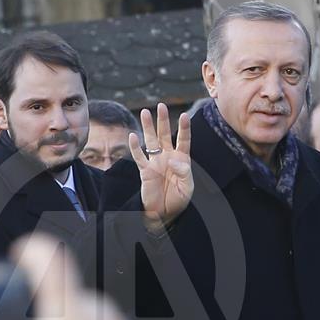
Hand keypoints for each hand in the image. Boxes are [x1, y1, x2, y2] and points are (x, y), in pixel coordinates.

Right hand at [128, 102, 192, 228]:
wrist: (163, 214)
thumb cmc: (178, 200)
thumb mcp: (187, 187)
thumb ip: (183, 172)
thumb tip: (172, 159)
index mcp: (181, 160)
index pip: (183, 140)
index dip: (184, 128)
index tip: (185, 115)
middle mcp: (168, 157)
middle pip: (165, 135)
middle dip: (163, 120)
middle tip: (160, 106)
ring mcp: (155, 162)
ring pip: (151, 141)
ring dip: (148, 127)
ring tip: (145, 111)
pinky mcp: (144, 170)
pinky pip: (139, 156)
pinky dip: (135, 147)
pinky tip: (133, 136)